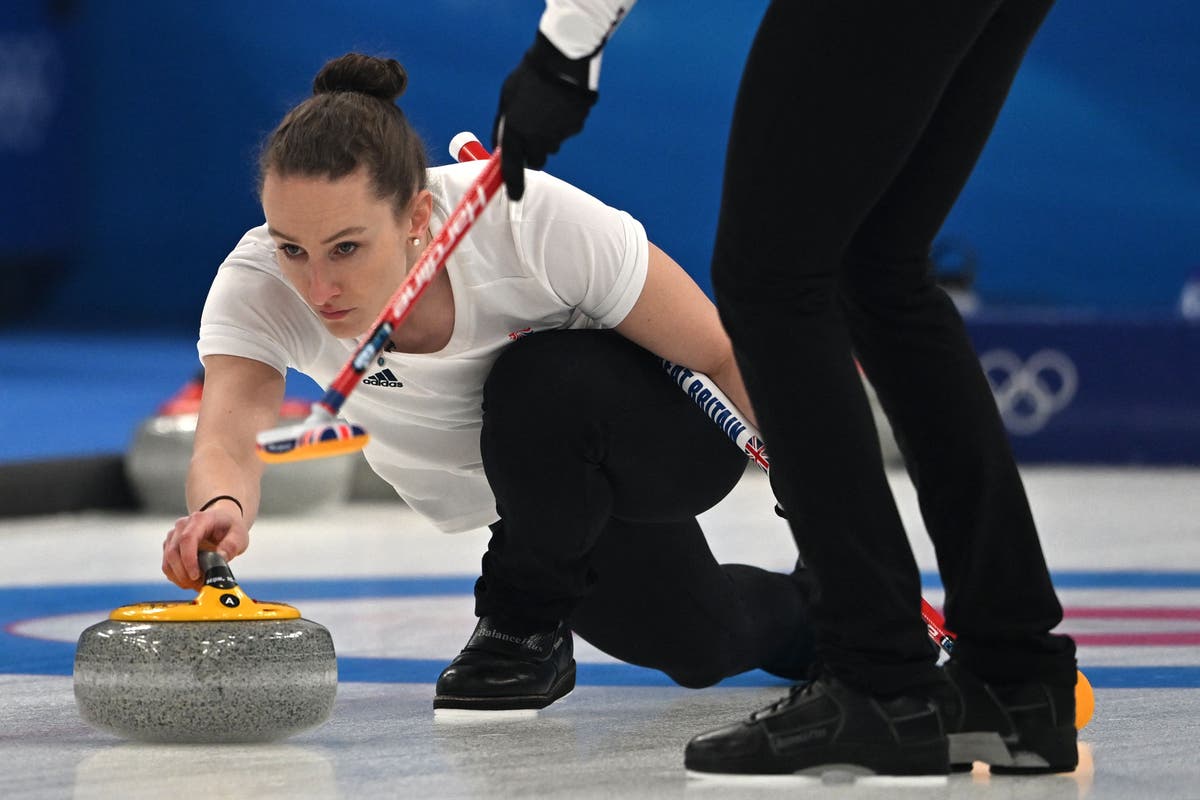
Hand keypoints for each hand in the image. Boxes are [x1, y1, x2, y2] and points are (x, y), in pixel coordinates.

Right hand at [162, 504, 248, 589]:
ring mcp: (174, 536)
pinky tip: (193, 580)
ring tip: (199, 584)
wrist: (221, 520)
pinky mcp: (170, 547)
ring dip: (180, 578)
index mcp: (200, 520)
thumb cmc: (229, 527)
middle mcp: (182, 526)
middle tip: (201, 585)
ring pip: (168, 562)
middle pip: (173, 553)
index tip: (195, 575)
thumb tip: (220, 557)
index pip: (187, 539)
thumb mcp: (239, 535)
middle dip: (184, 574)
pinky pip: (168, 566)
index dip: (188, 559)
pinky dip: (178, 577)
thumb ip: (231, 545)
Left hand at [493, 32, 597, 200]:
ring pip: (552, 146)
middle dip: (532, 154)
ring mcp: (560, 135)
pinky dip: (562, 125)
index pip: (513, 168)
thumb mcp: (507, 98)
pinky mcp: (576, 127)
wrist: (563, 60)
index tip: (514, 196)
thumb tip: (500, 146)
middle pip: (536, 161)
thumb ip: (503, 125)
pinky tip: (559, 105)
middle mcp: (538, 139)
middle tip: (529, 136)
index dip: (513, 185)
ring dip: (547, 137)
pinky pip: (566, 133)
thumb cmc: (529, 76)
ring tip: (545, 110)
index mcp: (517, 132)